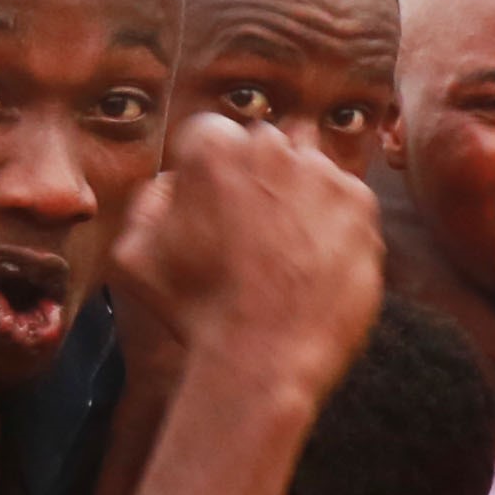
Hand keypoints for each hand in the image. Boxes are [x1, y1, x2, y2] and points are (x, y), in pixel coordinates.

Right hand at [114, 113, 387, 413]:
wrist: (265, 355)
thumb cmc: (195, 309)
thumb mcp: (134, 254)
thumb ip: (148, 201)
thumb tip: (172, 181)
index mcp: (212, 146)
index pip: (209, 139)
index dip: (207, 179)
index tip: (211, 214)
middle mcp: (270, 145)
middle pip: (262, 151)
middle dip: (255, 182)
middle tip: (250, 238)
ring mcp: (321, 173)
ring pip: (306, 174)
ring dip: (296, 202)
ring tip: (284, 257)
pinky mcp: (360, 203)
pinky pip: (343, 203)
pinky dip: (332, 226)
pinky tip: (313, 264)